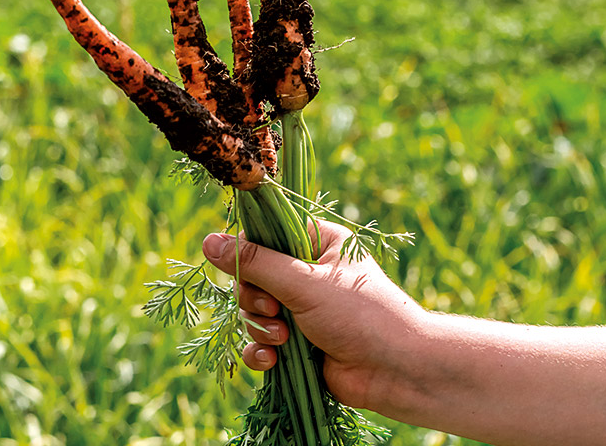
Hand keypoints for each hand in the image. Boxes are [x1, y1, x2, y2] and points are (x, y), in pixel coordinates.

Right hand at [202, 219, 424, 410]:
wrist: (398, 372)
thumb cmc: (360, 315)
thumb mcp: (304, 283)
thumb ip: (254, 263)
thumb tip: (207, 242)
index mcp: (317, 243)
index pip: (265, 235)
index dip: (249, 253)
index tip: (248, 270)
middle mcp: (307, 273)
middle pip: (252, 276)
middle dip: (255, 299)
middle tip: (274, 310)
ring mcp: (301, 310)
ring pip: (253, 311)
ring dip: (260, 327)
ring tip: (284, 339)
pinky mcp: (297, 344)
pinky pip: (260, 342)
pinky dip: (262, 351)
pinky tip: (272, 361)